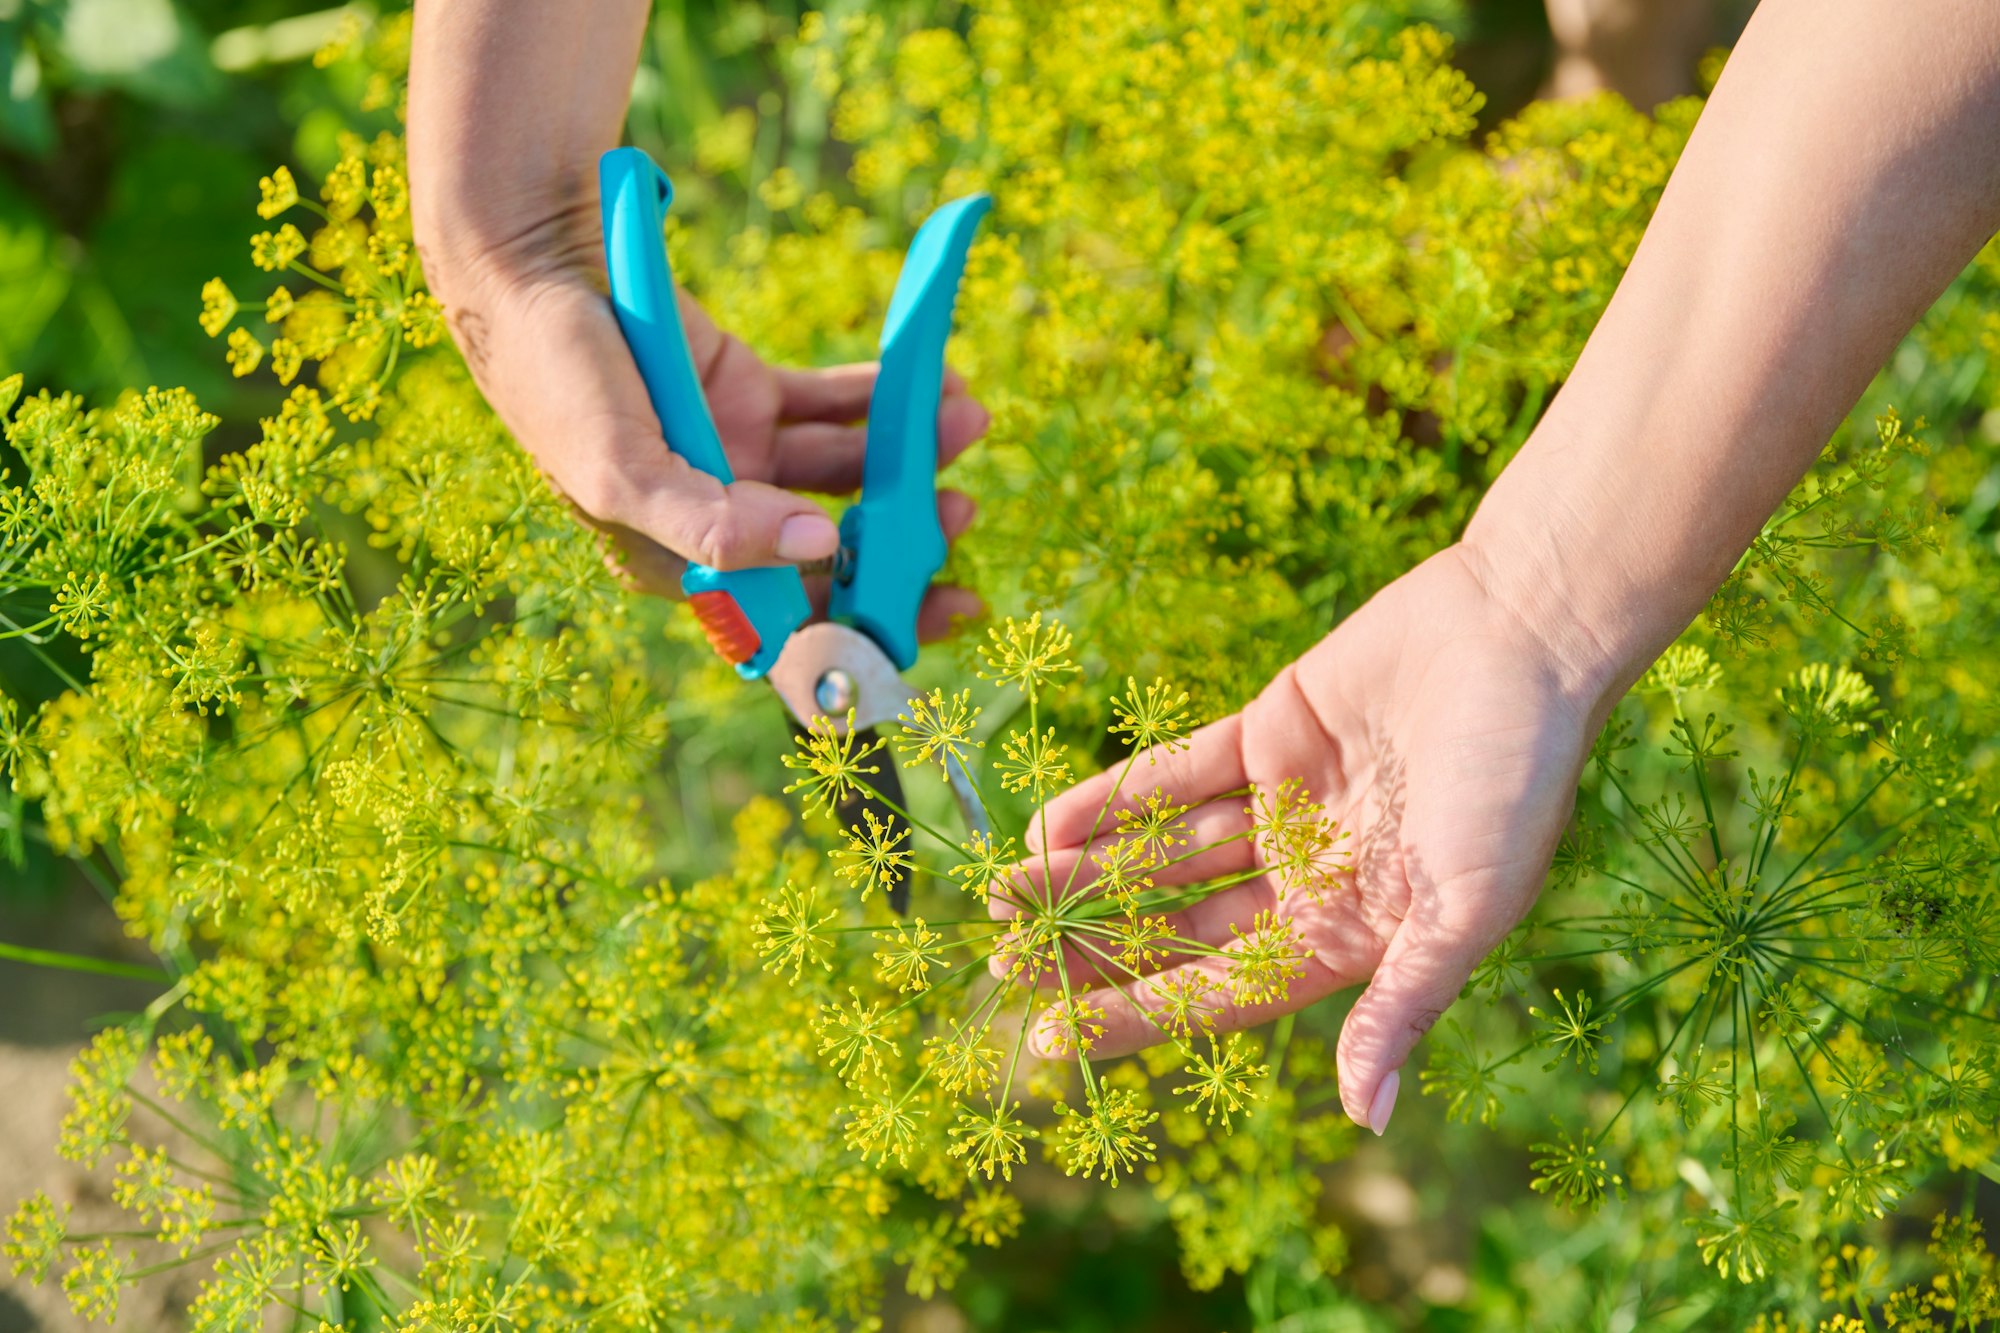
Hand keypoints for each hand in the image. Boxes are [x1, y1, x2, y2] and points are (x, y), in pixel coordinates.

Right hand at [419, 216, 988, 627]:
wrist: (535, 264)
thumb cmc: (559, 381)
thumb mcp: (620, 469)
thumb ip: (717, 525)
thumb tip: (819, 546)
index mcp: (682, 561)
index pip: (792, 618)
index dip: (872, 622)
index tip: (948, 607)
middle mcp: (718, 517)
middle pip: (834, 549)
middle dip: (904, 535)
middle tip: (964, 510)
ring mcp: (737, 453)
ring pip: (843, 471)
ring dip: (906, 454)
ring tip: (964, 418)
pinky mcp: (750, 392)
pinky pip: (831, 405)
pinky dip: (879, 396)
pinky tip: (930, 382)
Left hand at [1009, 545, 1612, 1132]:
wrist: (1524, 633)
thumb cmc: (1515, 779)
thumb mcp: (1465, 906)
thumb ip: (1402, 1004)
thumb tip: (1368, 1120)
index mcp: (1351, 939)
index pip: (1220, 995)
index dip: (1136, 1018)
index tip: (1052, 1042)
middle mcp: (1306, 882)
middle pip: (1177, 931)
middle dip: (1093, 948)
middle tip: (1003, 962)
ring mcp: (1280, 808)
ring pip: (1163, 855)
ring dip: (1086, 874)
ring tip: (1000, 893)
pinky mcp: (1262, 735)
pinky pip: (1171, 777)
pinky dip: (1112, 800)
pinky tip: (1048, 825)